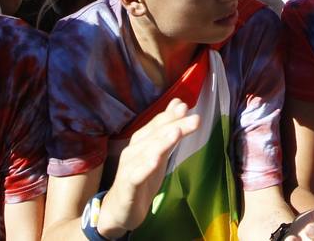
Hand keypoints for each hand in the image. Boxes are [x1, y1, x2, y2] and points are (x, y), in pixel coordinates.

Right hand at [96, 99, 200, 236]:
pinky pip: (136, 175)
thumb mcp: (159, 153)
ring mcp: (129, 168)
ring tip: (176, 132)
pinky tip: (155, 161)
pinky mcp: (128, 186)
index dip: (171, 115)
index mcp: (141, 141)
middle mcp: (134, 151)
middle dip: (175, 125)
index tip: (186, 105)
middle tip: (194, 118)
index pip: (158, 125)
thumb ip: (169, 130)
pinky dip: (146, 167)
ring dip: (162, 142)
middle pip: (156, 136)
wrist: (119, 209)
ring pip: (147, 152)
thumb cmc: (141, 177)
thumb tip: (180, 104)